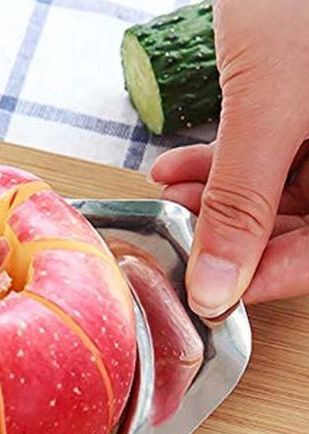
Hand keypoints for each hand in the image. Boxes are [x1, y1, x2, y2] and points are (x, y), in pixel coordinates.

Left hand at [151, 0, 308, 316]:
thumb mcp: (269, 106)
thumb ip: (240, 200)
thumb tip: (216, 285)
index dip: (268, 280)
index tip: (211, 297)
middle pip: (300, 223)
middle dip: (230, 236)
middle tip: (180, 243)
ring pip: (278, 190)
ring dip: (216, 200)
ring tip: (169, 201)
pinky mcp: (305, 107)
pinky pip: (268, 152)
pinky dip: (221, 162)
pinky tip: (175, 167)